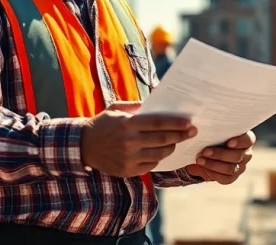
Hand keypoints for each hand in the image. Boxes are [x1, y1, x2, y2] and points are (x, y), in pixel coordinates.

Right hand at [82, 101, 196, 177]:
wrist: (82, 147)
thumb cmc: (102, 124)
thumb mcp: (116, 109)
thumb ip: (137, 106)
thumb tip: (158, 104)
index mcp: (127, 124)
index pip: (158, 123)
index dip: (175, 123)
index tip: (189, 123)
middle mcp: (129, 142)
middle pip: (162, 140)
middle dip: (180, 135)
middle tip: (192, 132)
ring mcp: (129, 159)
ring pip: (159, 154)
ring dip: (172, 147)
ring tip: (177, 141)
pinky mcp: (127, 171)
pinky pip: (150, 165)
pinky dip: (158, 158)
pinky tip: (161, 151)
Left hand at [185, 130, 254, 184]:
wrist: (207, 151)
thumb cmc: (213, 136)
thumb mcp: (214, 130)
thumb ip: (215, 128)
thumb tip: (198, 127)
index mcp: (246, 139)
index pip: (248, 140)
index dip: (240, 142)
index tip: (228, 143)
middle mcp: (246, 154)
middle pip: (238, 156)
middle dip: (220, 154)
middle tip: (205, 151)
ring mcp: (241, 167)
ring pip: (231, 169)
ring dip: (214, 164)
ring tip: (200, 160)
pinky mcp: (232, 177)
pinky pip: (225, 179)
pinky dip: (213, 174)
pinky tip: (204, 168)